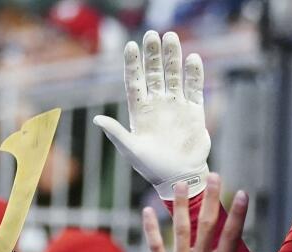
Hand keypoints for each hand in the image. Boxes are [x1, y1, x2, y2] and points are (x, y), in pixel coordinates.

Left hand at [94, 31, 209, 197]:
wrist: (178, 177)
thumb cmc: (151, 166)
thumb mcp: (130, 149)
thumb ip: (116, 133)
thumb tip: (97, 119)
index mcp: (140, 111)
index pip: (135, 81)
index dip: (132, 64)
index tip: (130, 46)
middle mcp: (157, 104)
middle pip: (154, 73)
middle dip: (153, 54)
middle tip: (152, 34)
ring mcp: (176, 105)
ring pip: (174, 75)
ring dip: (173, 57)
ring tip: (172, 38)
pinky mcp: (194, 111)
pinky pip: (194, 88)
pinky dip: (194, 74)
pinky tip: (192, 59)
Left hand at [144, 174, 291, 251]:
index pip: (233, 234)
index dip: (238, 212)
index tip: (241, 192)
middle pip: (207, 223)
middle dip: (211, 198)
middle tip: (213, 176)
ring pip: (180, 229)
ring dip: (180, 205)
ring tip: (180, 184)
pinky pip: (155, 246)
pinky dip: (151, 228)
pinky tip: (147, 211)